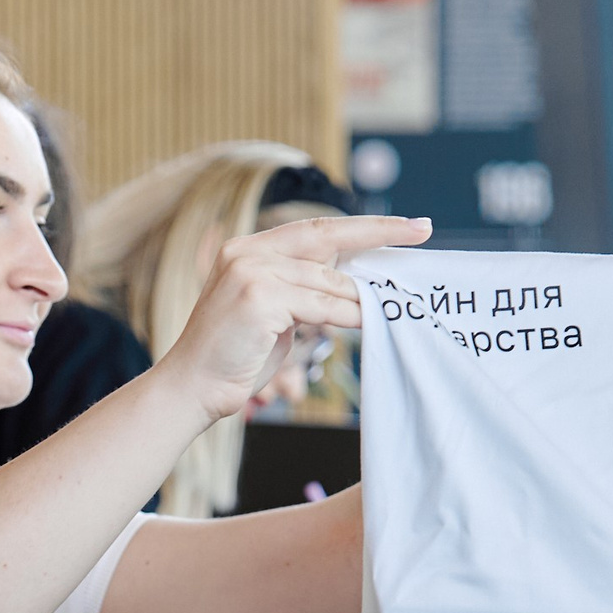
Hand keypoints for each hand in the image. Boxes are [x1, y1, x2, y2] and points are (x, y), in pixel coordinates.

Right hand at [157, 214, 431, 421]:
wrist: (192, 388)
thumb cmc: (236, 357)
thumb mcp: (276, 314)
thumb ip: (305, 291)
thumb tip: (353, 283)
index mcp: (249, 249)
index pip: (315, 230)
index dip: (361, 226)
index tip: (404, 223)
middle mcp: (247, 251)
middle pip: (327, 238)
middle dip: (379, 234)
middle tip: (421, 229)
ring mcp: (250, 270)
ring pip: (328, 281)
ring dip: (362, 298)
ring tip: (391, 306)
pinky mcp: (258, 297)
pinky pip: (321, 306)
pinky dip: (348, 316)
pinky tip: (368, 322)